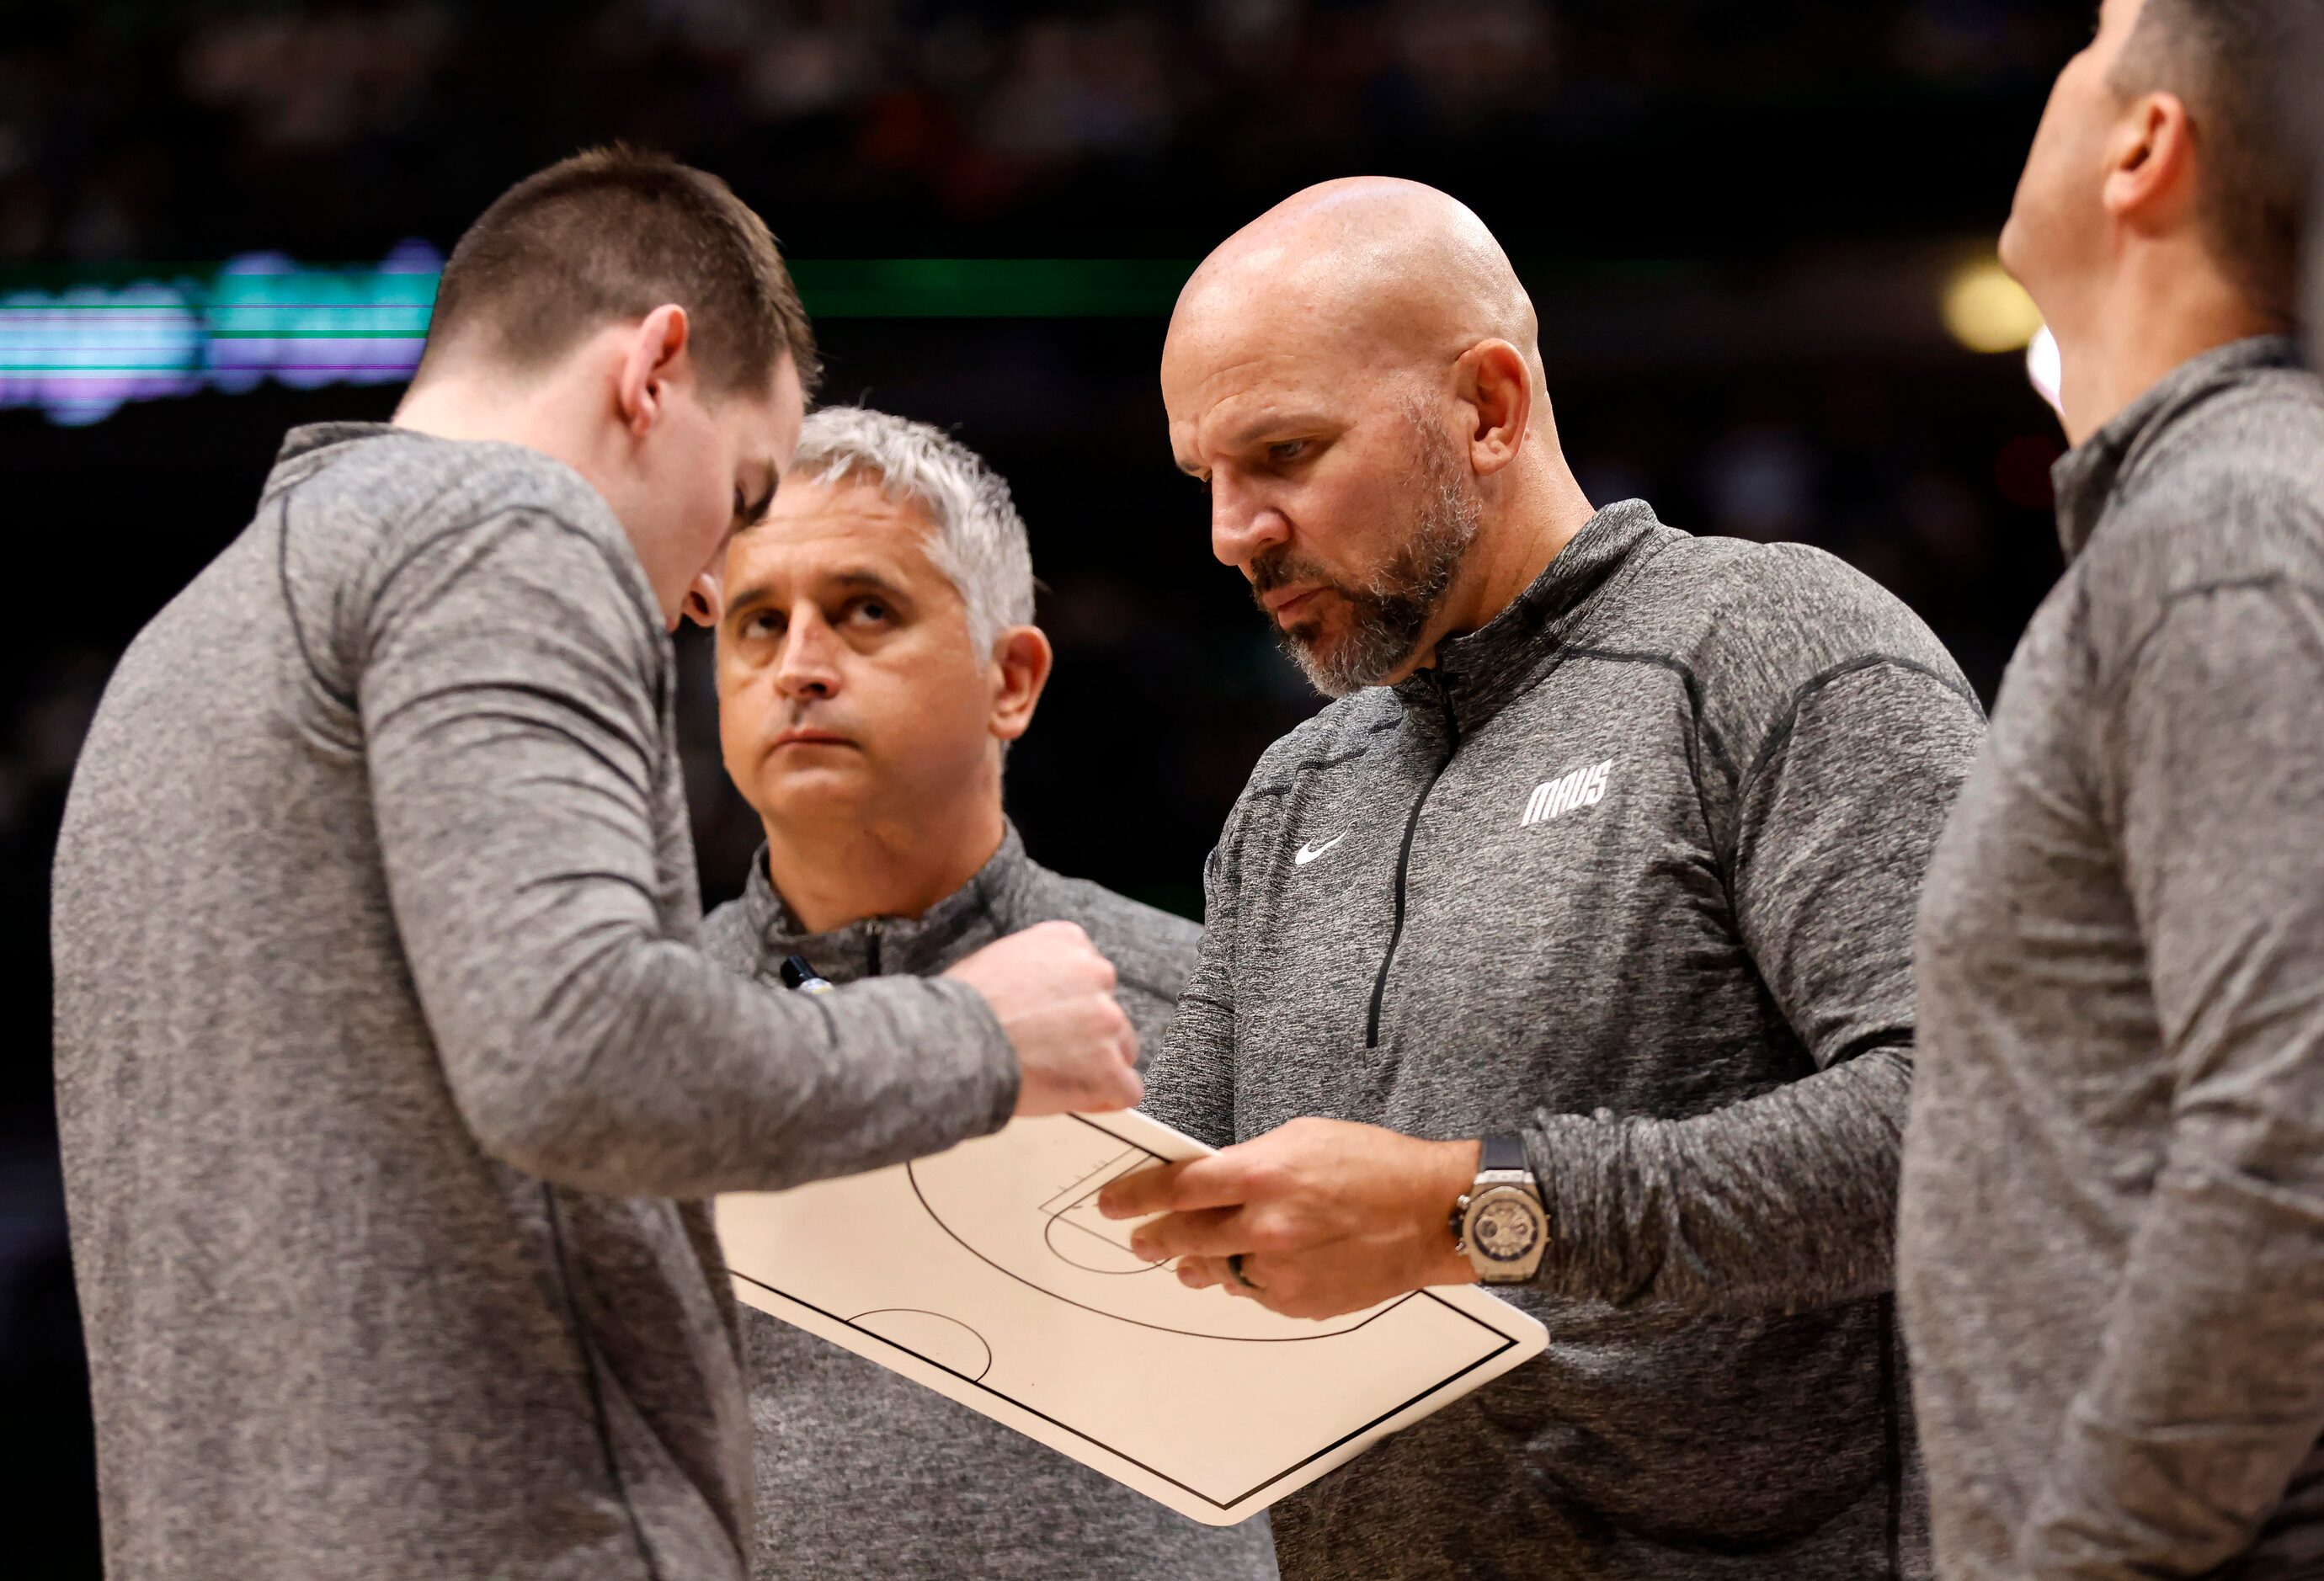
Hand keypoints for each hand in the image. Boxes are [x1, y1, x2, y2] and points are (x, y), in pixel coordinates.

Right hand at [944, 921, 1140, 1116]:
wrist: (952, 1043)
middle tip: (1050, 1054)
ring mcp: (1106, 1020)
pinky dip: (1105, 1098)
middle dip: (1087, 1034)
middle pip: (1109, 1011)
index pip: (1091, 974)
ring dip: (1097, 1065)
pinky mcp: (1108, 1066)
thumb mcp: (998, 958)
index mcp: (1069, 941)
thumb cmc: (960, 1007)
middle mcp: (1096, 973)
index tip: (1054, 1024)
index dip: (1073, 1006)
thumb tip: (1041, 991)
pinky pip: (1127, 1090)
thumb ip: (1035, 968)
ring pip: (1121, 1049)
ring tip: (1054, 1077)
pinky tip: (1078, 1099)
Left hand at [1097, 1118, 1480, 1319]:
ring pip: (1215, 1271)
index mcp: (1259, 1173)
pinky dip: (1248, 1278)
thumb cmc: (1374, 1165)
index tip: (1109, 1203)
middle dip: (1152, 1237)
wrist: (1433, 1214)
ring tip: (1188, 1258)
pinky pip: (1254, 1292)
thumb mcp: (1302, 1138)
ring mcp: (1280, 1270)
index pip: (1174, 1188)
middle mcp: (1262, 1226)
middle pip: (1182, 1237)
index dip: (1133, 1196)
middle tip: (1138, 1238)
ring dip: (1197, 1262)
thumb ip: (1248, 1161)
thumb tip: (1207, 1182)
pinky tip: (1255, 1264)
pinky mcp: (1299, 1301)